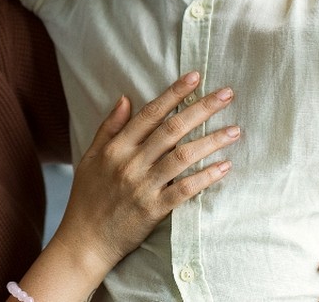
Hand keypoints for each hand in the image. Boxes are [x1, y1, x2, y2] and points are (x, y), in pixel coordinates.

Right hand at [48, 72, 240, 272]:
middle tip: (227, 94)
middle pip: (171, 129)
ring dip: (211, 141)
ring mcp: (142, 186)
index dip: (174, 93)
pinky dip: (205, 177)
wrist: (84, 241)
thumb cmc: (87, 198)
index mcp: (116, 147)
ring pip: (182, 156)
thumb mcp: (90, 158)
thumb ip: (109, 128)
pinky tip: (225, 167)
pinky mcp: (153, 210)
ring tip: (235, 130)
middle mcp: (130, 163)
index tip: (196, 77)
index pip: (150, 113)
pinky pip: (184, 190)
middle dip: (201, 109)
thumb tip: (125, 98)